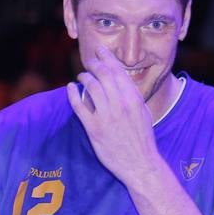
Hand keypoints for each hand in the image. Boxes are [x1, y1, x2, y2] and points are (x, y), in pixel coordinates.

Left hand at [67, 46, 160, 189]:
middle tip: (88, 61)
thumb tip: (120, 81)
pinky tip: (70, 88)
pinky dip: (73, 94)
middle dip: (93, 64)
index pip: (118, 71)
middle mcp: (120, 104)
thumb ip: (131, 96)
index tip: (100, 51)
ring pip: (91, 87)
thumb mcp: (143, 112)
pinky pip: (79, 106)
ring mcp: (106, 116)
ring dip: (84, 77)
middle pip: (103, 75)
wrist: (140, 163)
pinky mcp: (94, 129)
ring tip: (81, 76)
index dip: (106, 57)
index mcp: (133, 99)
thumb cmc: (142, 138)